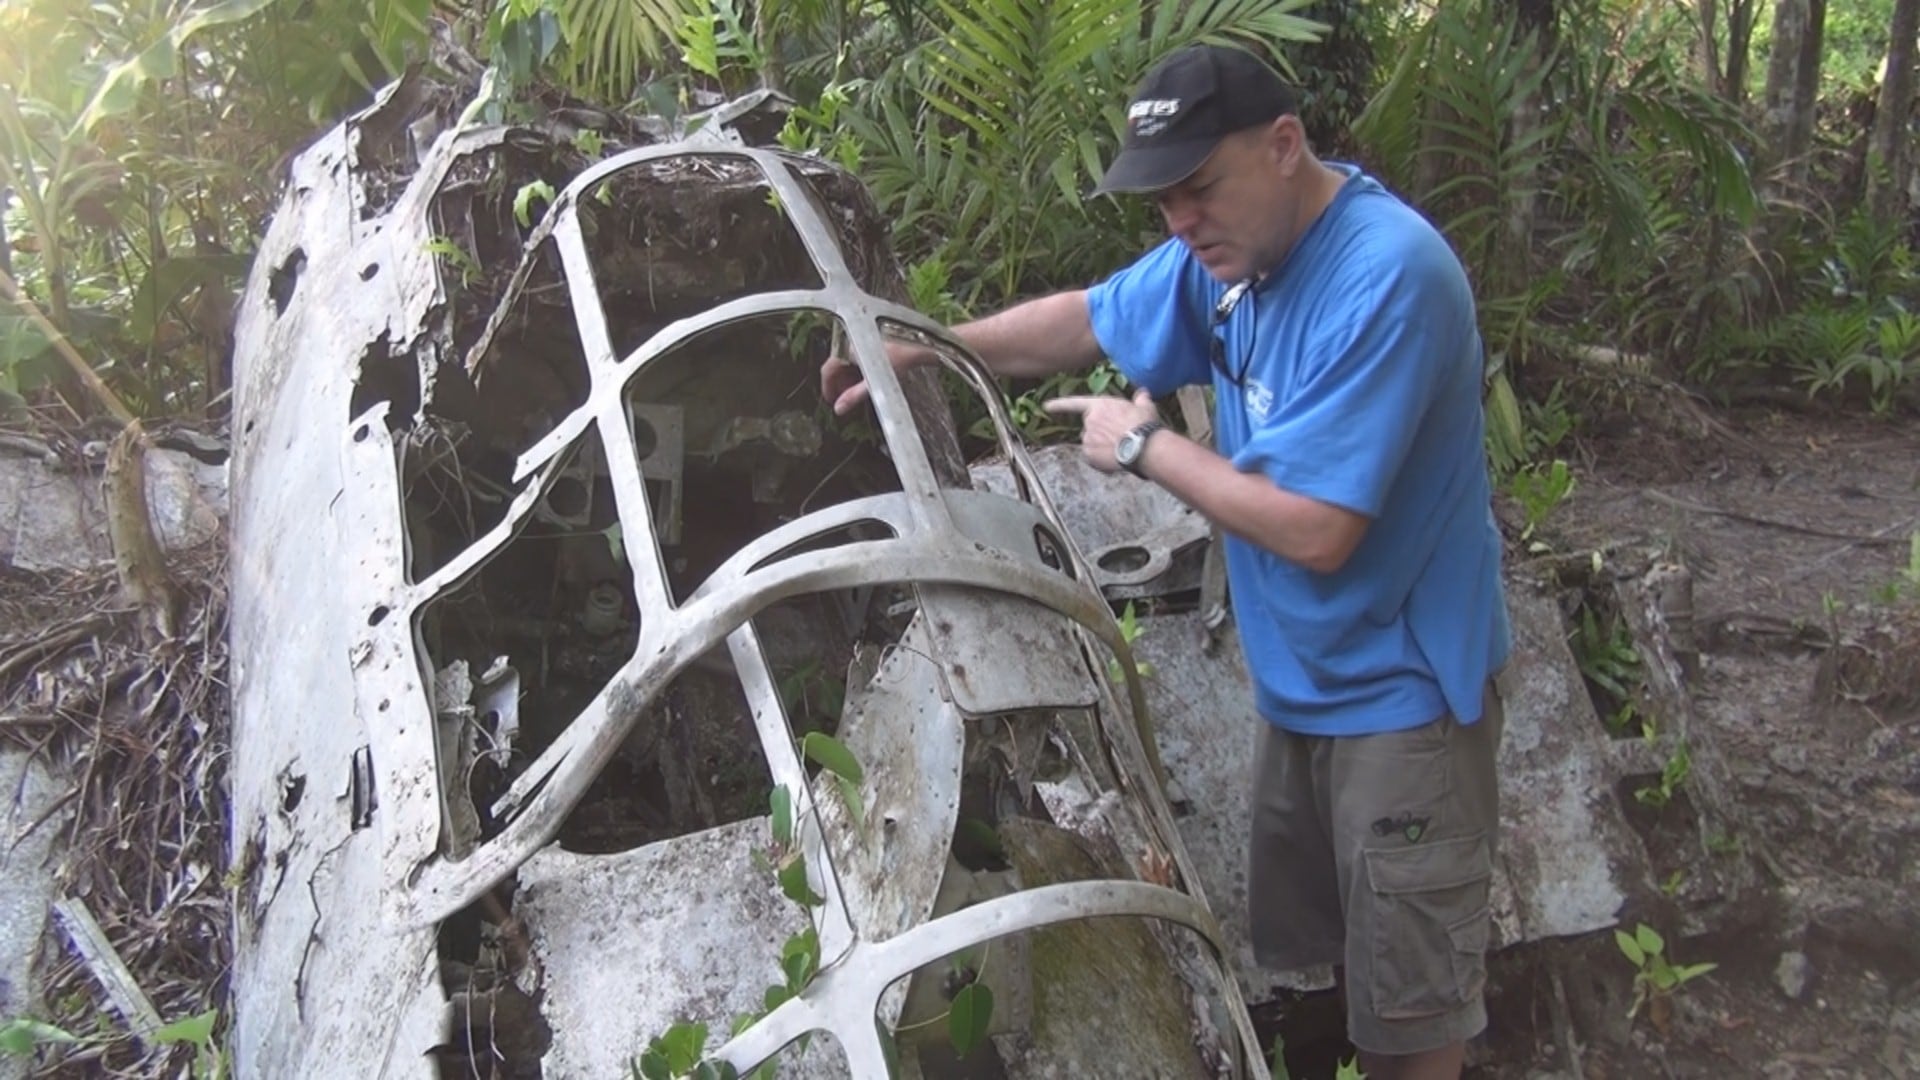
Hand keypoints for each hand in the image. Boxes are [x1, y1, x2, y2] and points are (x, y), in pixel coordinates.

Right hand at [820, 341, 929, 415]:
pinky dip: (858, 367)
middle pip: (836, 365)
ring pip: (846, 359)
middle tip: (845, 399)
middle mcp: (851, 340)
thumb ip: (854, 396)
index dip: (827, 388)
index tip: (831, 400)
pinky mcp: (871, 337)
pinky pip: (857, 354)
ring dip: (849, 376)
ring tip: (857, 391)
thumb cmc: (901, 357)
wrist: (920, 343)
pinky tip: (867, 378)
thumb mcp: (875, 383)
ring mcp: (861, 337)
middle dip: (839, 383)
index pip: (827, 370)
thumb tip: (840, 408)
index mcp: (846, 348)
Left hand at [1043, 388, 1160, 472]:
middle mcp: (1089, 421)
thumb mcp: (1144, 407)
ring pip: (1091, 444)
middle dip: (1100, 432)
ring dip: (1101, 447)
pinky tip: (1115, 460)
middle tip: (1118, 438)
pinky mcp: (1089, 455)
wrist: (1143, 446)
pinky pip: (1092, 459)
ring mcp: (1087, 438)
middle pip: (1089, 427)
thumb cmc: (1144, 424)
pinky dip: (1101, 461)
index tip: (1046, 406)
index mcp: (1099, 406)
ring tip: (1120, 450)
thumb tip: (1143, 394)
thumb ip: (1140, 400)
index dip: (1059, 405)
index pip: (1074, 403)